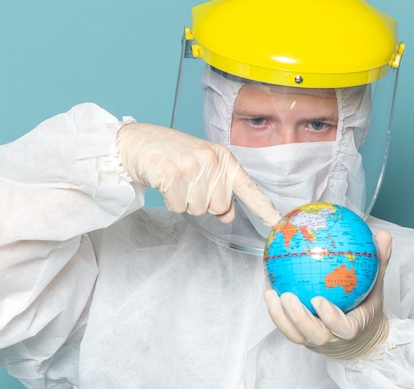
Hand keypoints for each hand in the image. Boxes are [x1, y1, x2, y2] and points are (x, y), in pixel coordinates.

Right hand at [116, 123, 279, 225]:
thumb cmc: (172, 155)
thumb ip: (220, 189)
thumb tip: (228, 215)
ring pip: (200, 209)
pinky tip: (165, 183)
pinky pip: (180, 208)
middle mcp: (212, 160)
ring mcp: (193, 166)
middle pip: (220, 207)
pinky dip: (171, 202)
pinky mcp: (172, 175)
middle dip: (204, 202)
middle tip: (188, 182)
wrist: (137, 142)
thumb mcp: (203, 168)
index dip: (263, 207)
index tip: (276, 222)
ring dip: (186, 201)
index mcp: (224, 157)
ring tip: (176, 180)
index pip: (247, 186)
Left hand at [264, 230, 391, 359]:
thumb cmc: (366, 307)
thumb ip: (379, 262)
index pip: (342, 328)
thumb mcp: (376, 285)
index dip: (330, 317)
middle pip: (313, 335)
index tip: (319, 300)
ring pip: (294, 334)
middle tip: (287, 295)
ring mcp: (313, 340)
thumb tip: (382, 235)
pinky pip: (285, 326)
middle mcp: (331, 338)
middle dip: (298, 318)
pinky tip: (267, 288)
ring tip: (270, 293)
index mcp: (352, 328)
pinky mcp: (300, 336)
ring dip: (280, 316)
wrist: (358, 337)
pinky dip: (275, 310)